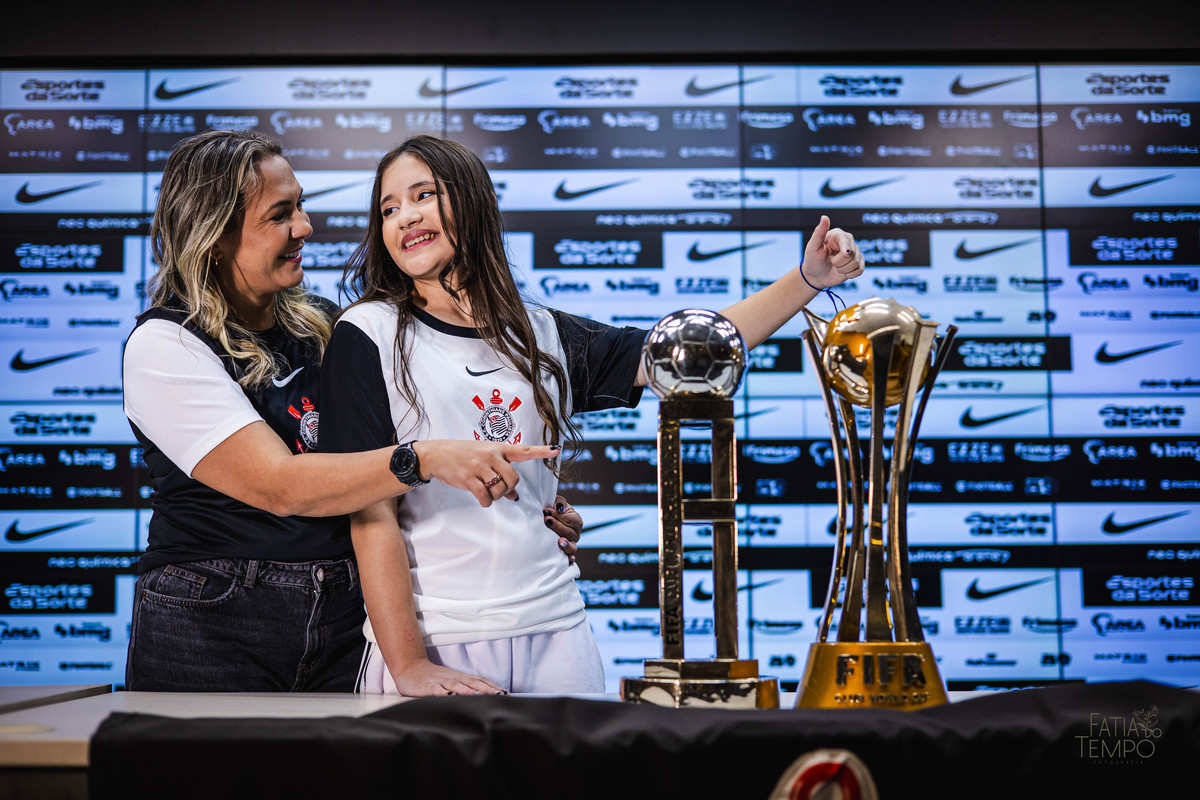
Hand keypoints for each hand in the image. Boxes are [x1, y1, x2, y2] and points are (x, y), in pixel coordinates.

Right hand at [389, 658, 506, 695]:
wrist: (410, 668)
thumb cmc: (433, 678)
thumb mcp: (451, 681)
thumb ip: (465, 688)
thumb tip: (483, 697)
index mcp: (460, 677)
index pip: (479, 681)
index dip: (492, 687)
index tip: (506, 693)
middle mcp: (453, 678)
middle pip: (472, 683)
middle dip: (486, 689)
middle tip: (499, 695)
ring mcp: (440, 682)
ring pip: (456, 685)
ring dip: (468, 691)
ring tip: (479, 696)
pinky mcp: (426, 687)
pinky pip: (435, 690)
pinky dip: (443, 692)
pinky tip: (449, 696)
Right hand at [416, 441, 560, 506]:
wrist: (437, 454)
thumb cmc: (464, 456)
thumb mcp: (484, 460)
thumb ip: (501, 476)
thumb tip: (514, 496)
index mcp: (498, 449)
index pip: (524, 450)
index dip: (541, 451)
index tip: (557, 450)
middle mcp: (491, 455)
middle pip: (514, 478)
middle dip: (508, 489)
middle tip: (498, 490)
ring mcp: (479, 465)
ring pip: (500, 489)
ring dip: (495, 496)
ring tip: (486, 492)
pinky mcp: (468, 477)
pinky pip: (485, 496)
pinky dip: (486, 502)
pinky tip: (481, 499)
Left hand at [544, 495, 582, 565]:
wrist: (548, 519)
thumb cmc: (553, 510)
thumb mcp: (557, 502)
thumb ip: (560, 502)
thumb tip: (559, 508)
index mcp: (577, 521)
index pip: (571, 520)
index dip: (559, 516)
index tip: (546, 512)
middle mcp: (576, 534)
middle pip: (569, 533)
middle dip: (557, 527)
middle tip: (546, 521)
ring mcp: (571, 544)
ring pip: (572, 547)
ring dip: (566, 544)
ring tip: (559, 541)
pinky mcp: (565, 552)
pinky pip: (570, 557)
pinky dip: (570, 559)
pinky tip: (568, 560)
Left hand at [800, 215, 864, 289]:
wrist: (815, 276)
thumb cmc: (812, 260)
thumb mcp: (812, 247)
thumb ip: (819, 232)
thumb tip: (824, 217)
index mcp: (837, 235)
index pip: (846, 240)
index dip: (846, 247)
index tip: (844, 253)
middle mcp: (848, 242)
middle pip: (852, 254)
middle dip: (838, 262)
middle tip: (830, 260)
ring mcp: (854, 253)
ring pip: (856, 263)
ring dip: (842, 269)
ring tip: (834, 265)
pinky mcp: (858, 263)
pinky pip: (860, 270)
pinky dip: (849, 274)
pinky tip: (842, 271)